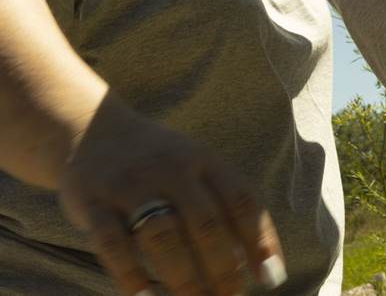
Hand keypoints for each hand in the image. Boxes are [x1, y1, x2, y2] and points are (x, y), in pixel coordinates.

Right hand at [58, 95, 285, 295]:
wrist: (90, 130)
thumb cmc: (160, 164)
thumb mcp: (199, 169)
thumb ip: (229, 208)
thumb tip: (264, 267)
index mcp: (205, 160)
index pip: (242, 200)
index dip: (260, 240)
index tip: (270, 278)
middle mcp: (172, 169)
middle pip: (205, 224)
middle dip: (222, 269)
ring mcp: (131, 185)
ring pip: (163, 236)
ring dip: (183, 278)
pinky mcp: (93, 203)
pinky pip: (113, 244)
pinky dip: (130, 275)